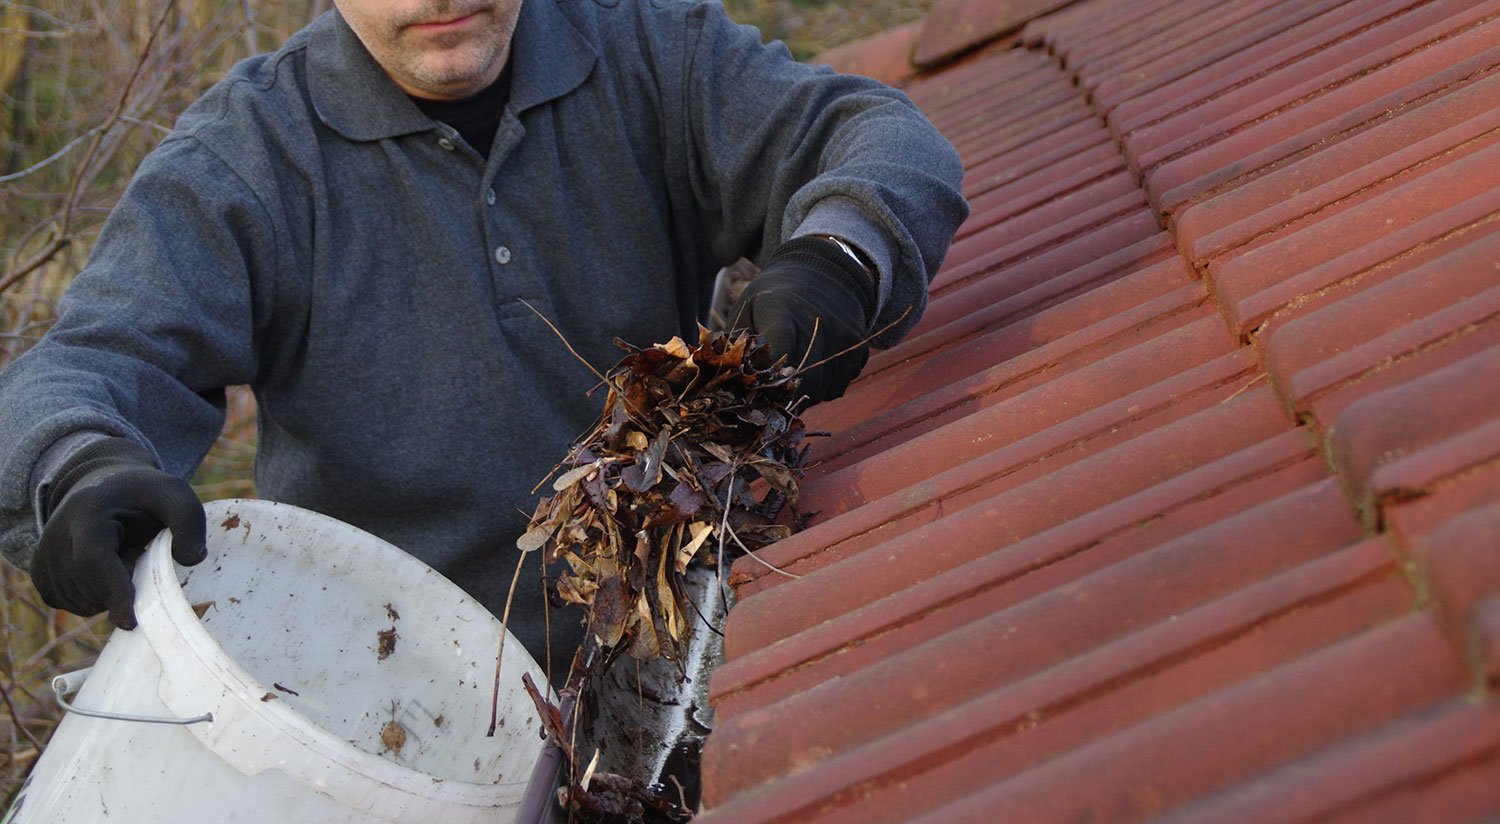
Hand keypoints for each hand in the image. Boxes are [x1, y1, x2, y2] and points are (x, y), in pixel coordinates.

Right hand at [31, 437, 206, 629]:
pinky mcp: (39, 572)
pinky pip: (69, 603)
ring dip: (108, 592)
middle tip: (137, 553)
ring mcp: (42, 554)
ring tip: (119, 554)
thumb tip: (192, 559)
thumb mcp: (176, 496)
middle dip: (122, 587)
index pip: (93, 560)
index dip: (113, 591)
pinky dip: (93, 597)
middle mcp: (55, 534)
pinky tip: (104, 569)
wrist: (105, 485)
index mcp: (88, 511)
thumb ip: (189, 523)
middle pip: (89, 586)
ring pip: (80, 600)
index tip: (130, 622)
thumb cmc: (144, 494)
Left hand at [730, 236, 876, 404]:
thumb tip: (720, 380)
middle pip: (803, 381)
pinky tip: (812, 371)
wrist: (823, 272)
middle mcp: (820, 326)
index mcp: (784, 312)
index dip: (766, 381)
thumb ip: (736, 344)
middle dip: (784, 395)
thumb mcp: (748, 308)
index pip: (778, 358)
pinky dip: (824, 387)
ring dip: (804, 394)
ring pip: (824, 390)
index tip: (756, 388)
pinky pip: (840, 386)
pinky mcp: (858, 348)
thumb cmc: (774, 294)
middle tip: (770, 395)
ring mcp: (843, 338)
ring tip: (791, 379)